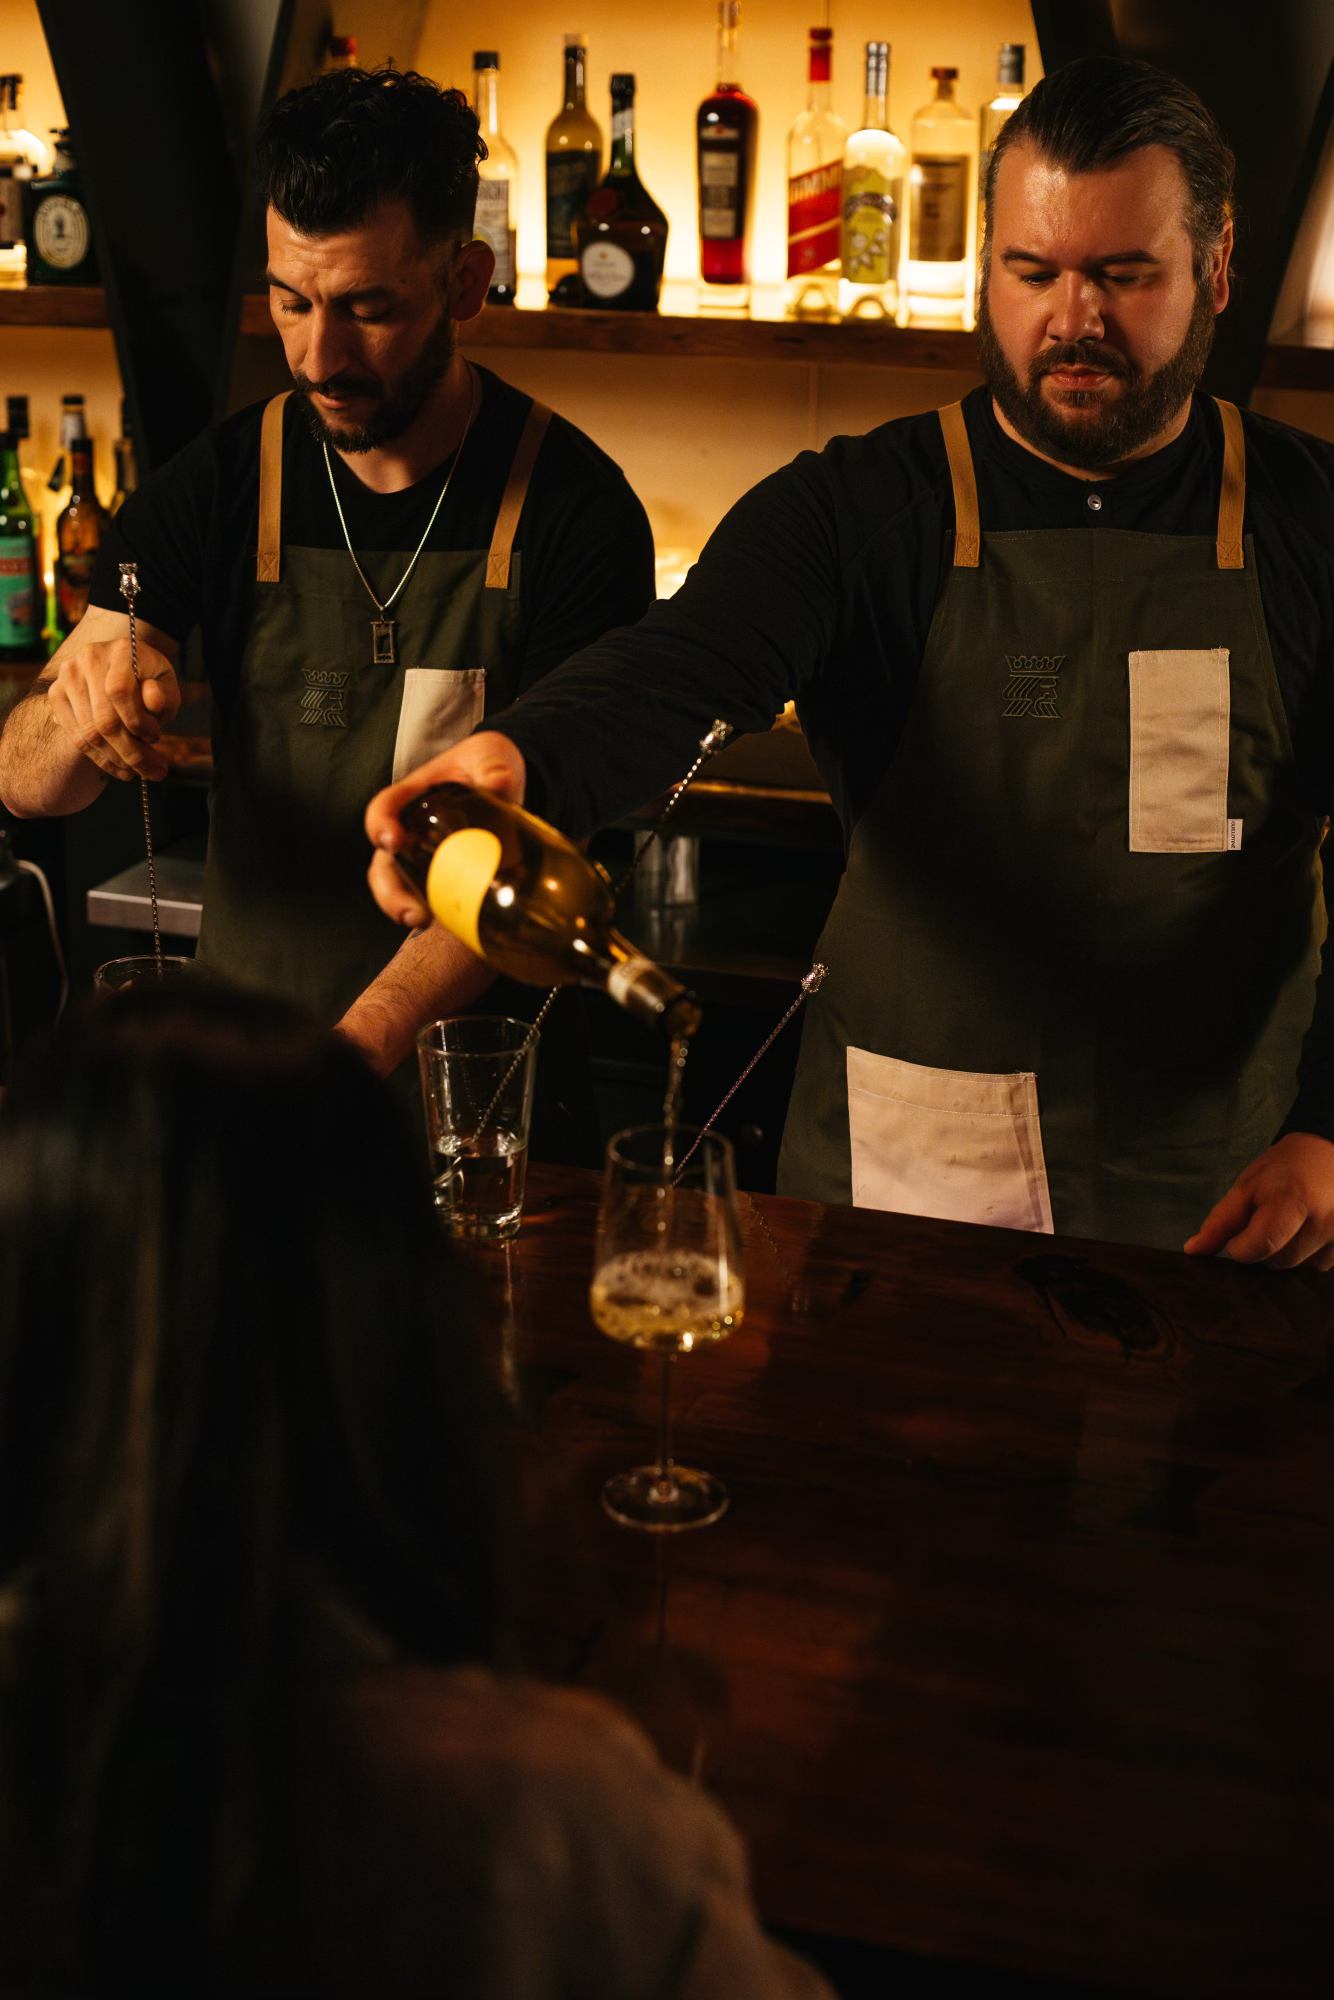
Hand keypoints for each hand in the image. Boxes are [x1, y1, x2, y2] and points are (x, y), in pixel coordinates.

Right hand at [47, 634, 180, 781]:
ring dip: (116, 760)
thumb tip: (153, 700)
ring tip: (138, 772)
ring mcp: (68, 676)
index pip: (119, 692)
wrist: (124, 667)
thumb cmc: (150, 680)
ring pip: (89, 733)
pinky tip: (118, 768)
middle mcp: (88, 658)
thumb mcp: (166, 684)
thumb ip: (163, 694)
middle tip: (154, 772)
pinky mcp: (56, 693)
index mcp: (119, 651)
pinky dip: (99, 758)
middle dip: (131, 752)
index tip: (157, 738)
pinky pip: (75, 736)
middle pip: (103, 719)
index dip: (138, 722)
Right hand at [365, 730, 526, 926]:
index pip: (383, 810)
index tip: (393, 841)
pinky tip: (453, 929)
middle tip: (412, 911)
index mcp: (412, 796)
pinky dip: (436, 914)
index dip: (381, 825)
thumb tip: (499, 785)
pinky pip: (428, 897)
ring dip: (404, 908)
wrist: (503, 781)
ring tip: (426, 923)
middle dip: (390, 891)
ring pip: (398, 885)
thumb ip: (494, 767)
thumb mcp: (491, 755)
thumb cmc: (486, 763)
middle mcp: (409, 829)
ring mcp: (423, 854)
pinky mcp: (442, 873)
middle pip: (383, 863)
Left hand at [1184, 1131, 1333, 1270]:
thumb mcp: (1247, 1185)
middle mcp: (1325, 1222)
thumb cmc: (1284, 1168)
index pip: (1260, 1247)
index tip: (1238, 1236)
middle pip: (1279, 1261)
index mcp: (1294, 1202)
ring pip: (1299, 1267)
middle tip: (1269, 1219)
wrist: (1329, 1151)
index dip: (1241, 1248)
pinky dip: (1307, 1254)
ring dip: (1286, 1253)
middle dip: (1264, 1249)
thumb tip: (1193, 1251)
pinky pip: (1319, 1266)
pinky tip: (1307, 1231)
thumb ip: (1221, 1221)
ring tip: (1291, 1223)